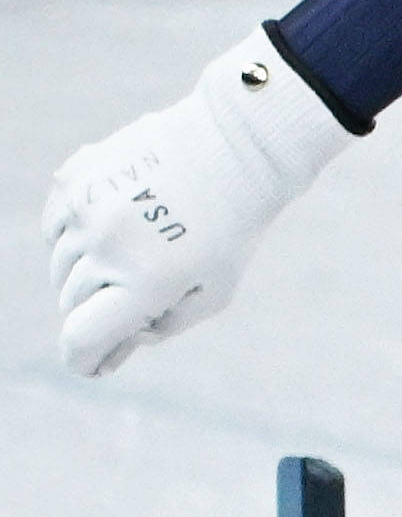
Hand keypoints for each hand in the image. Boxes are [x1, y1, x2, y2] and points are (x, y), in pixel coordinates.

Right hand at [44, 32, 356, 375]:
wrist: (232, 150)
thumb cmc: (230, 230)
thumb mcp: (214, 291)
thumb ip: (162, 326)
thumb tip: (112, 349)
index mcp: (146, 284)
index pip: (83, 337)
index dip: (83, 358)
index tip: (90, 366)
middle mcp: (107, 248)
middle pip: (72, 302)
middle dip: (97, 310)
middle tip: (133, 298)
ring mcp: (84, 211)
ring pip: (60, 265)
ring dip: (87, 273)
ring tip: (134, 255)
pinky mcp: (72, 179)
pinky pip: (54, 228)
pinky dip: (73, 239)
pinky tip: (109, 230)